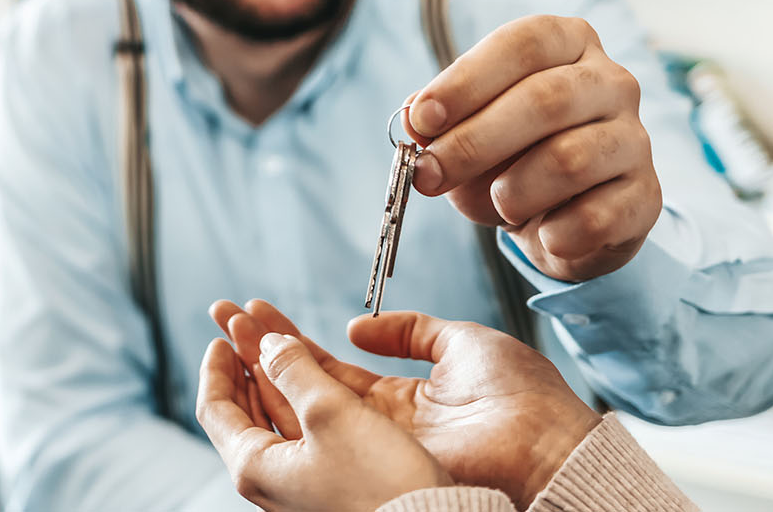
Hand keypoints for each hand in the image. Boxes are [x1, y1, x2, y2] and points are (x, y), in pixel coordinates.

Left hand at [196, 333, 449, 511]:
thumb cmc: (380, 484)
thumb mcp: (330, 412)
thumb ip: (294, 370)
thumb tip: (269, 343)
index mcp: (255, 467)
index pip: (214, 409)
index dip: (215, 367)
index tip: (221, 337)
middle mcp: (271, 478)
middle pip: (241, 411)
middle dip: (243, 364)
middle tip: (243, 329)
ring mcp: (299, 481)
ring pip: (273, 417)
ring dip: (271, 374)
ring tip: (271, 339)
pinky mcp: (329, 479)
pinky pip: (302, 428)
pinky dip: (299, 395)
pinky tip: (308, 374)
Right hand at [210, 300, 600, 508]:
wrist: (545, 444)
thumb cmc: (523, 399)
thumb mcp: (462, 343)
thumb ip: (410, 331)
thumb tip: (357, 326)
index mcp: (407, 401)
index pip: (335, 369)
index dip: (295, 341)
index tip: (261, 313)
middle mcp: (380, 427)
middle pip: (307, 384)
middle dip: (263, 347)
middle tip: (226, 315)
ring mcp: (373, 446)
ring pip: (303, 404)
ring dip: (260, 365)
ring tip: (227, 330)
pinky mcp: (371, 460)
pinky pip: (317, 427)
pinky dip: (280, 394)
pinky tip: (252, 365)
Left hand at [403, 15, 660, 281]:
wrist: (564, 218)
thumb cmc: (509, 158)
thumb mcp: (466, 131)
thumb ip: (439, 122)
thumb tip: (414, 118)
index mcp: (568, 43)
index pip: (522, 45)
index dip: (467, 82)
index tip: (422, 120)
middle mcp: (612, 82)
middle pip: (546, 100)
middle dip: (475, 143)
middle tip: (429, 175)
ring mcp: (635, 139)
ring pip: (569, 160)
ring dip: (513, 192)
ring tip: (499, 204)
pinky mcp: (646, 196)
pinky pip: (595, 218)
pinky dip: (553, 234)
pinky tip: (541, 234)